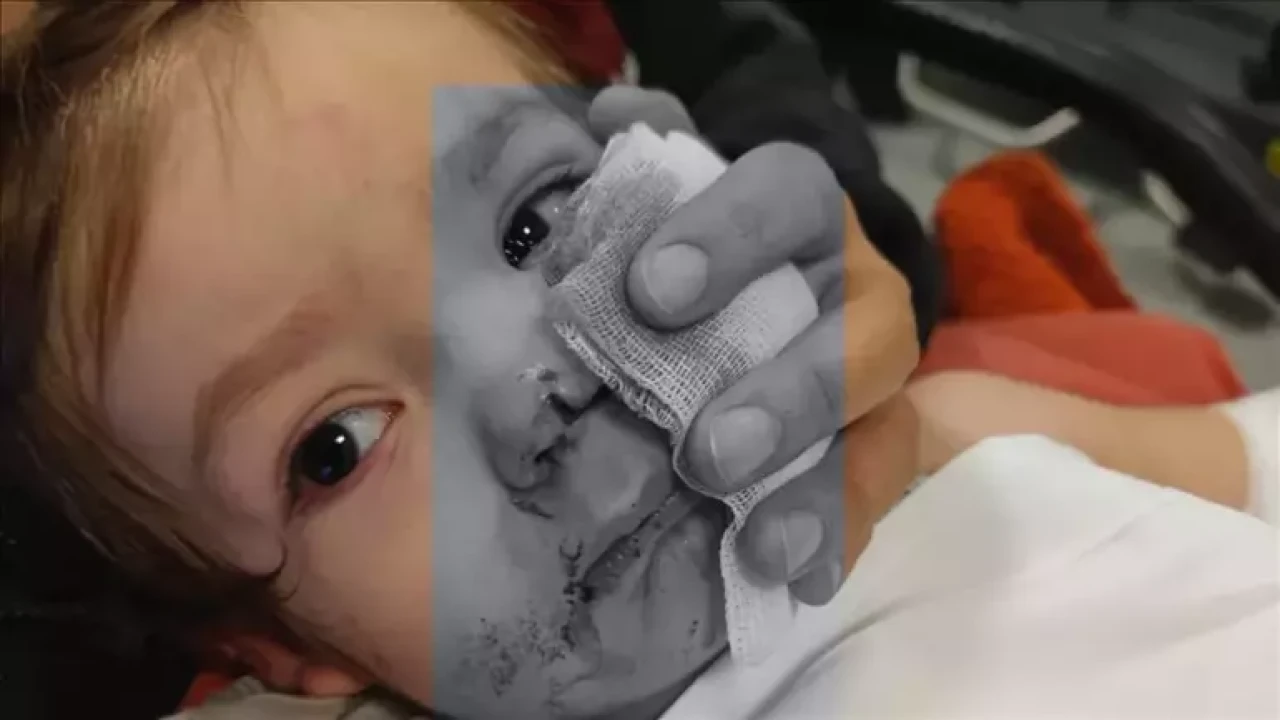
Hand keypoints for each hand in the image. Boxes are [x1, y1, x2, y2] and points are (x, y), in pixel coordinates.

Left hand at [588, 87, 921, 604]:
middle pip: (862, 326)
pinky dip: (838, 535)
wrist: (761, 287)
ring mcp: (878, 373)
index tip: (650, 294)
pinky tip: (793, 579)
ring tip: (756, 537)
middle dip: (792, 390)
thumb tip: (609, 112)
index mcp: (798, 209)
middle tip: (707, 450)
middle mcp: (856, 285)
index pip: (785, 196)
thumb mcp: (667, 190)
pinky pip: (879, 493)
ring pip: (883, 422)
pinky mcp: (880, 444)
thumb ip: (643, 157)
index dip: (729, 241)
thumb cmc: (691, 239)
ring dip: (820, 481)